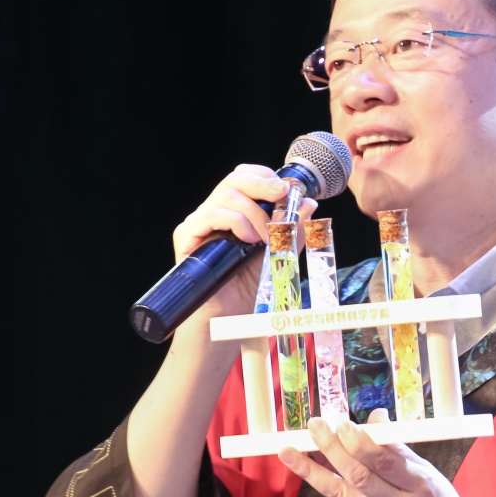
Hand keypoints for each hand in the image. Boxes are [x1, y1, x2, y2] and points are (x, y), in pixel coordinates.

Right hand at [170, 164, 317, 335]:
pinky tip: (248, 240)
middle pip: (235, 178)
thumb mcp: (279, 256)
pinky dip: (235, 221)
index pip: (245, 176)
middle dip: (263, 183)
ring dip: (254, 212)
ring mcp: (199, 224)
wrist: (227, 320)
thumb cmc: (247, 290)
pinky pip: (209, 215)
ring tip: (265, 237)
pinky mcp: (186, 237)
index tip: (287, 190)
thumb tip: (308, 202)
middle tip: (282, 195)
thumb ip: (292, 231)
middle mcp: (214, 213)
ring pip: (226, 194)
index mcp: (235, 212)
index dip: (265, 176)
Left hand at [279, 410, 487, 496]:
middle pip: (359, 477)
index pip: (386, 462)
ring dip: (311, 470)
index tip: (342, 423)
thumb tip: (372, 420)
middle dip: (332, 448)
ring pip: (340, 495)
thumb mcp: (429, 475)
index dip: (361, 443)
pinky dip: (331, 486)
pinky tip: (315, 469)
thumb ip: (398, 450)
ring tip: (289, 450)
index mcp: (421, 488)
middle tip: (315, 426)